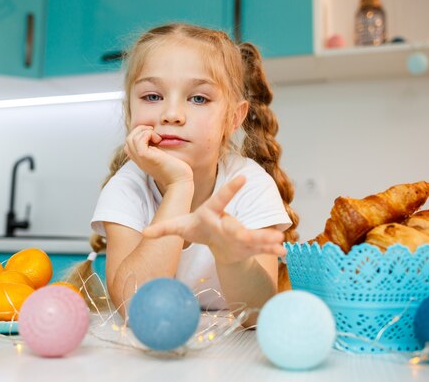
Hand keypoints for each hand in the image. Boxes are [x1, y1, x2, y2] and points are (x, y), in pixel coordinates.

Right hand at [124, 125, 192, 188]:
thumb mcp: (163, 157)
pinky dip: (147, 134)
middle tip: (154, 133)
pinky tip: (158, 140)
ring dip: (144, 132)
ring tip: (157, 137)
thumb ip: (157, 150)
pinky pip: (138, 141)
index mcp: (142, 160)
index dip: (139, 135)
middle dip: (140, 130)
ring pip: (130, 138)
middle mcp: (139, 160)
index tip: (153, 135)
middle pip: (128, 140)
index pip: (130, 145)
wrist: (180, 181)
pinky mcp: (146, 157)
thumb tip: (158, 138)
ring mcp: (141, 159)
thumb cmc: (176, 170)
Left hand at [142, 175, 285, 263]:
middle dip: (239, 228)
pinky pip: (262, 246)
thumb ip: (163, 228)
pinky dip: (273, 248)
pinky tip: (285, 252)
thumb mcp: (181, 228)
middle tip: (244, 230)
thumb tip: (144, 231)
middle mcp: (228, 221)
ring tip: (279, 239)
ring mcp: (241, 232)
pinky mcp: (249, 244)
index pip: (220, 199)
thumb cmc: (198, 228)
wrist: (216, 237)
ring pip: (253, 234)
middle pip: (234, 225)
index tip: (241, 177)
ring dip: (265, 237)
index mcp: (213, 212)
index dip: (230, 189)